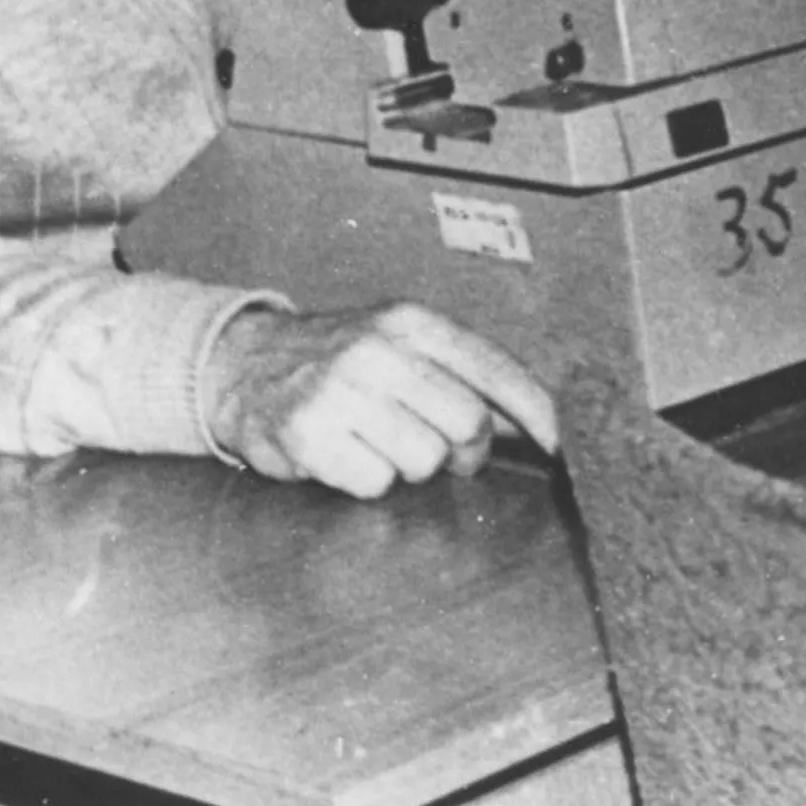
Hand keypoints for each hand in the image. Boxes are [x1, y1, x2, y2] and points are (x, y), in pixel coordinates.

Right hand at [201, 302, 557, 497]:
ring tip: (382, 443)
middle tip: (444, 451)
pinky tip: (348, 455)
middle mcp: (380, 349)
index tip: (561, 444)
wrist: (245, 366)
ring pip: (424, 459)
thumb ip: (467, 373)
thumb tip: (538, 417)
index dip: (536, 411)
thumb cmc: (342, 362)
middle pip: (466, 422)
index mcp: (413, 322)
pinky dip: (368, 481)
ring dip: (411, 466)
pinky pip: (375, 484)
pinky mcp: (308, 433)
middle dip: (465, 450)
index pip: (494, 367)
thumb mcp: (403, 343)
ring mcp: (341, 390)